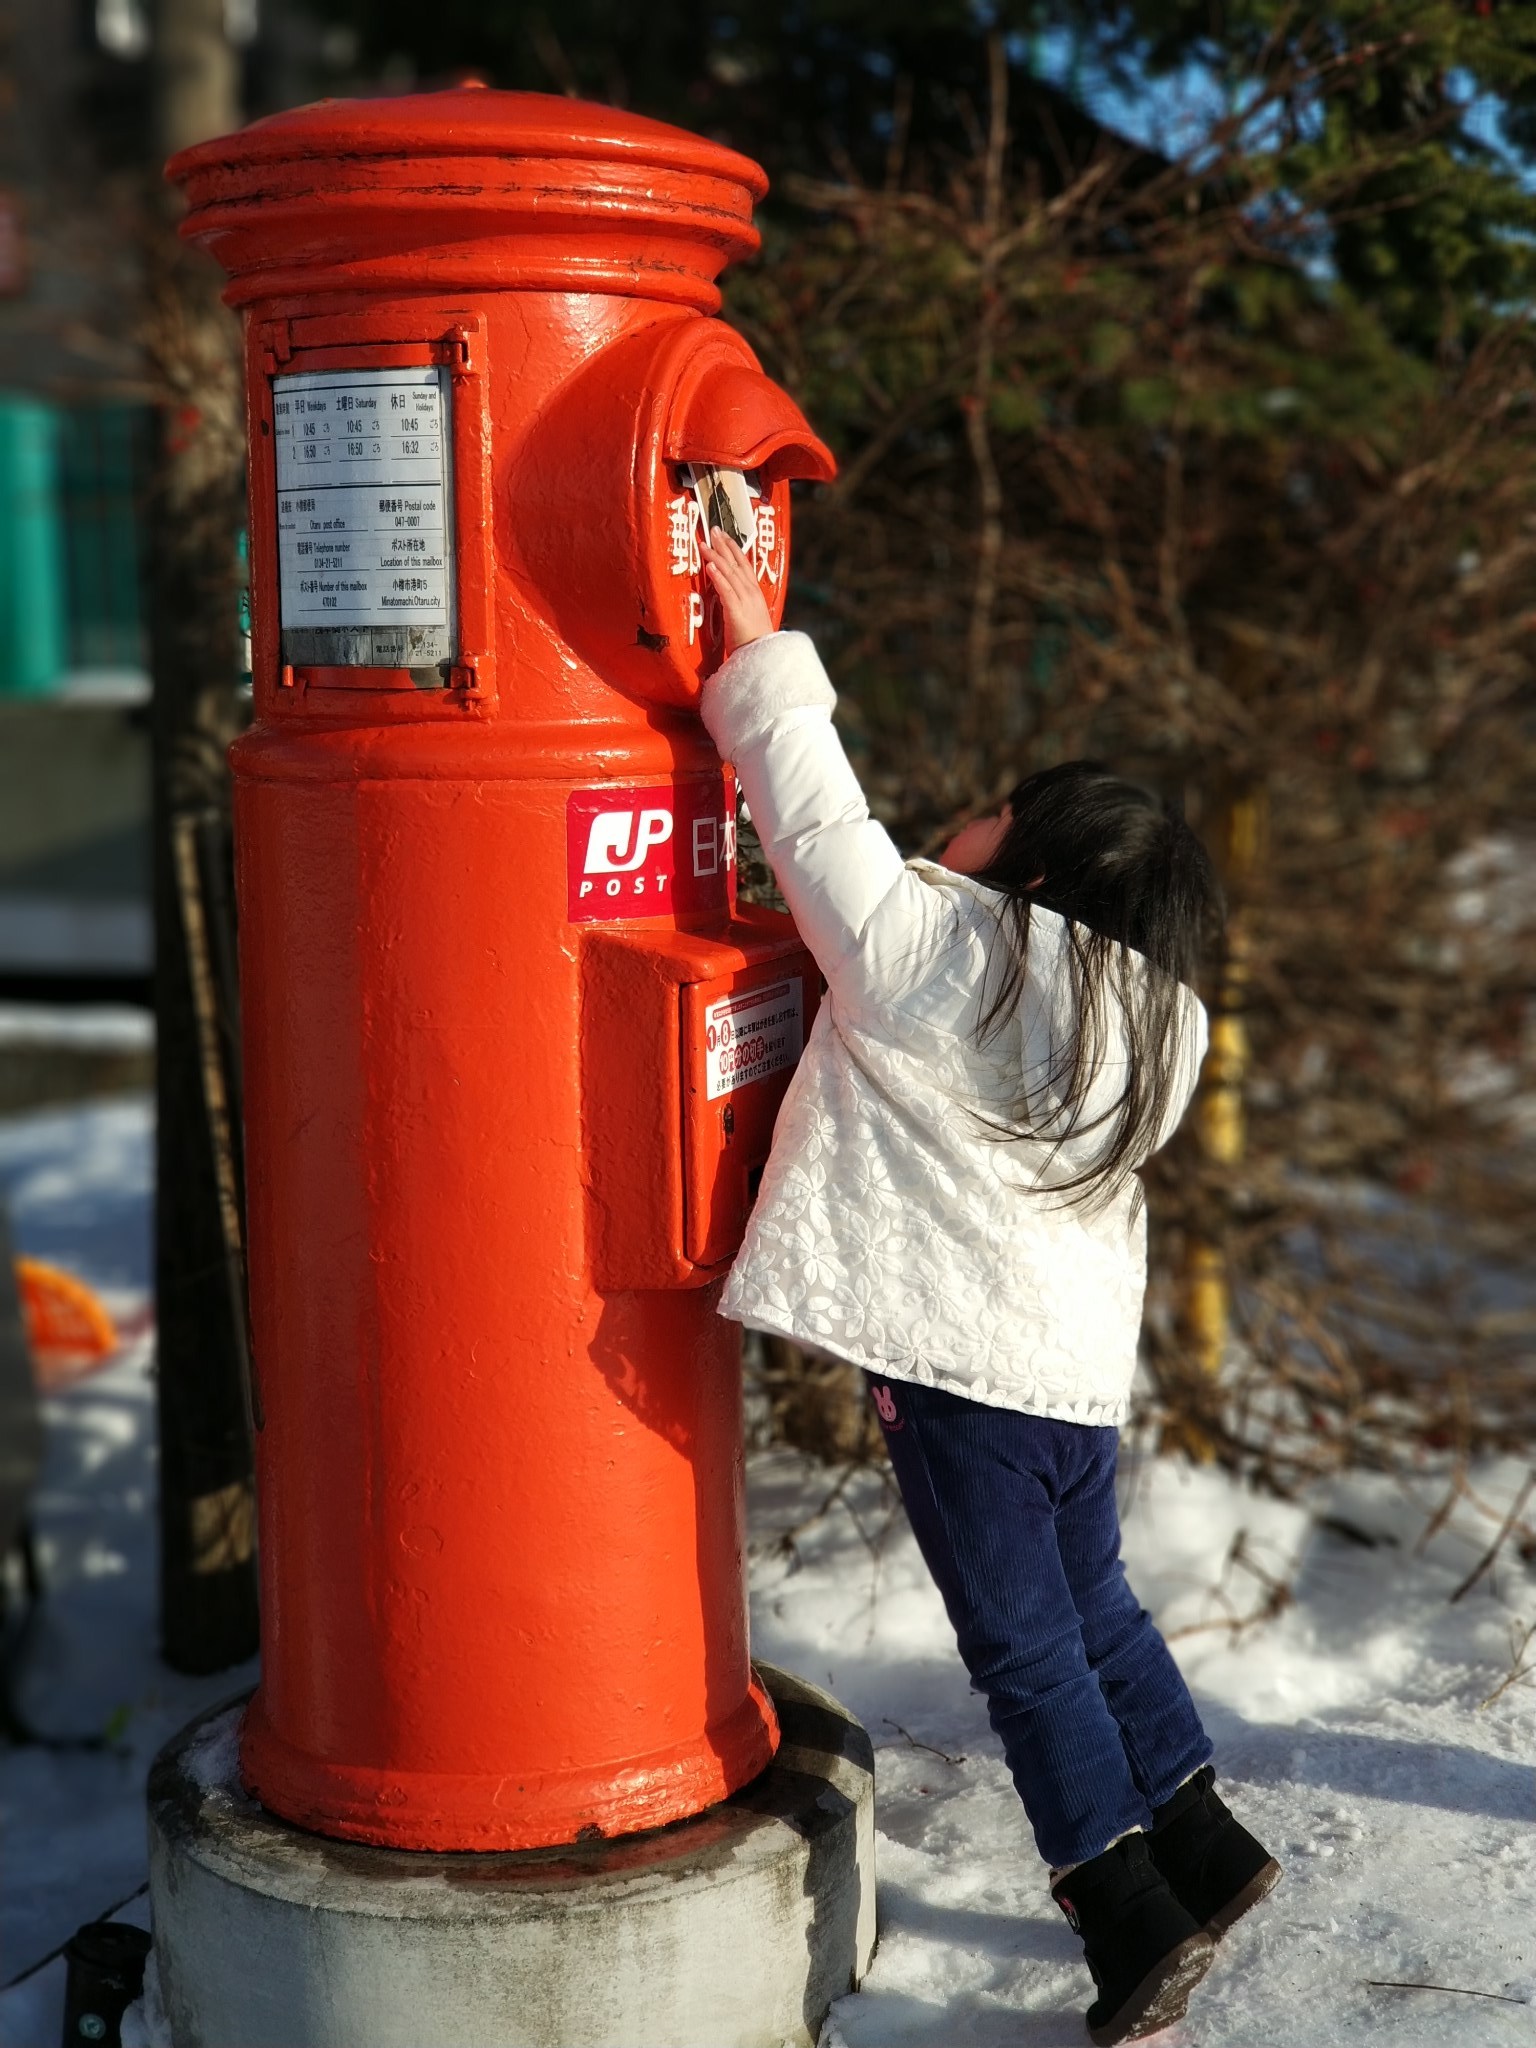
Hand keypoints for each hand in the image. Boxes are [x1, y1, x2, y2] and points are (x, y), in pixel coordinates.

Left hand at [701, 526, 773, 655]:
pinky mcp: (736, 611)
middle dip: (724, 545)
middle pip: (736, 564)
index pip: (744, 565)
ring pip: (729, 573)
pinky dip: (718, 576)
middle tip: (713, 530)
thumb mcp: (748, 618)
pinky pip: (726, 590)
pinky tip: (710, 566)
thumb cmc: (753, 643)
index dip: (734, 549)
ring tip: (705, 543)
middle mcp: (751, 594)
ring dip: (716, 556)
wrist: (762, 659)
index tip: (724, 537)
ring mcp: (745, 601)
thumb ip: (739, 605)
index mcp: (755, 594)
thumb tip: (728, 598)